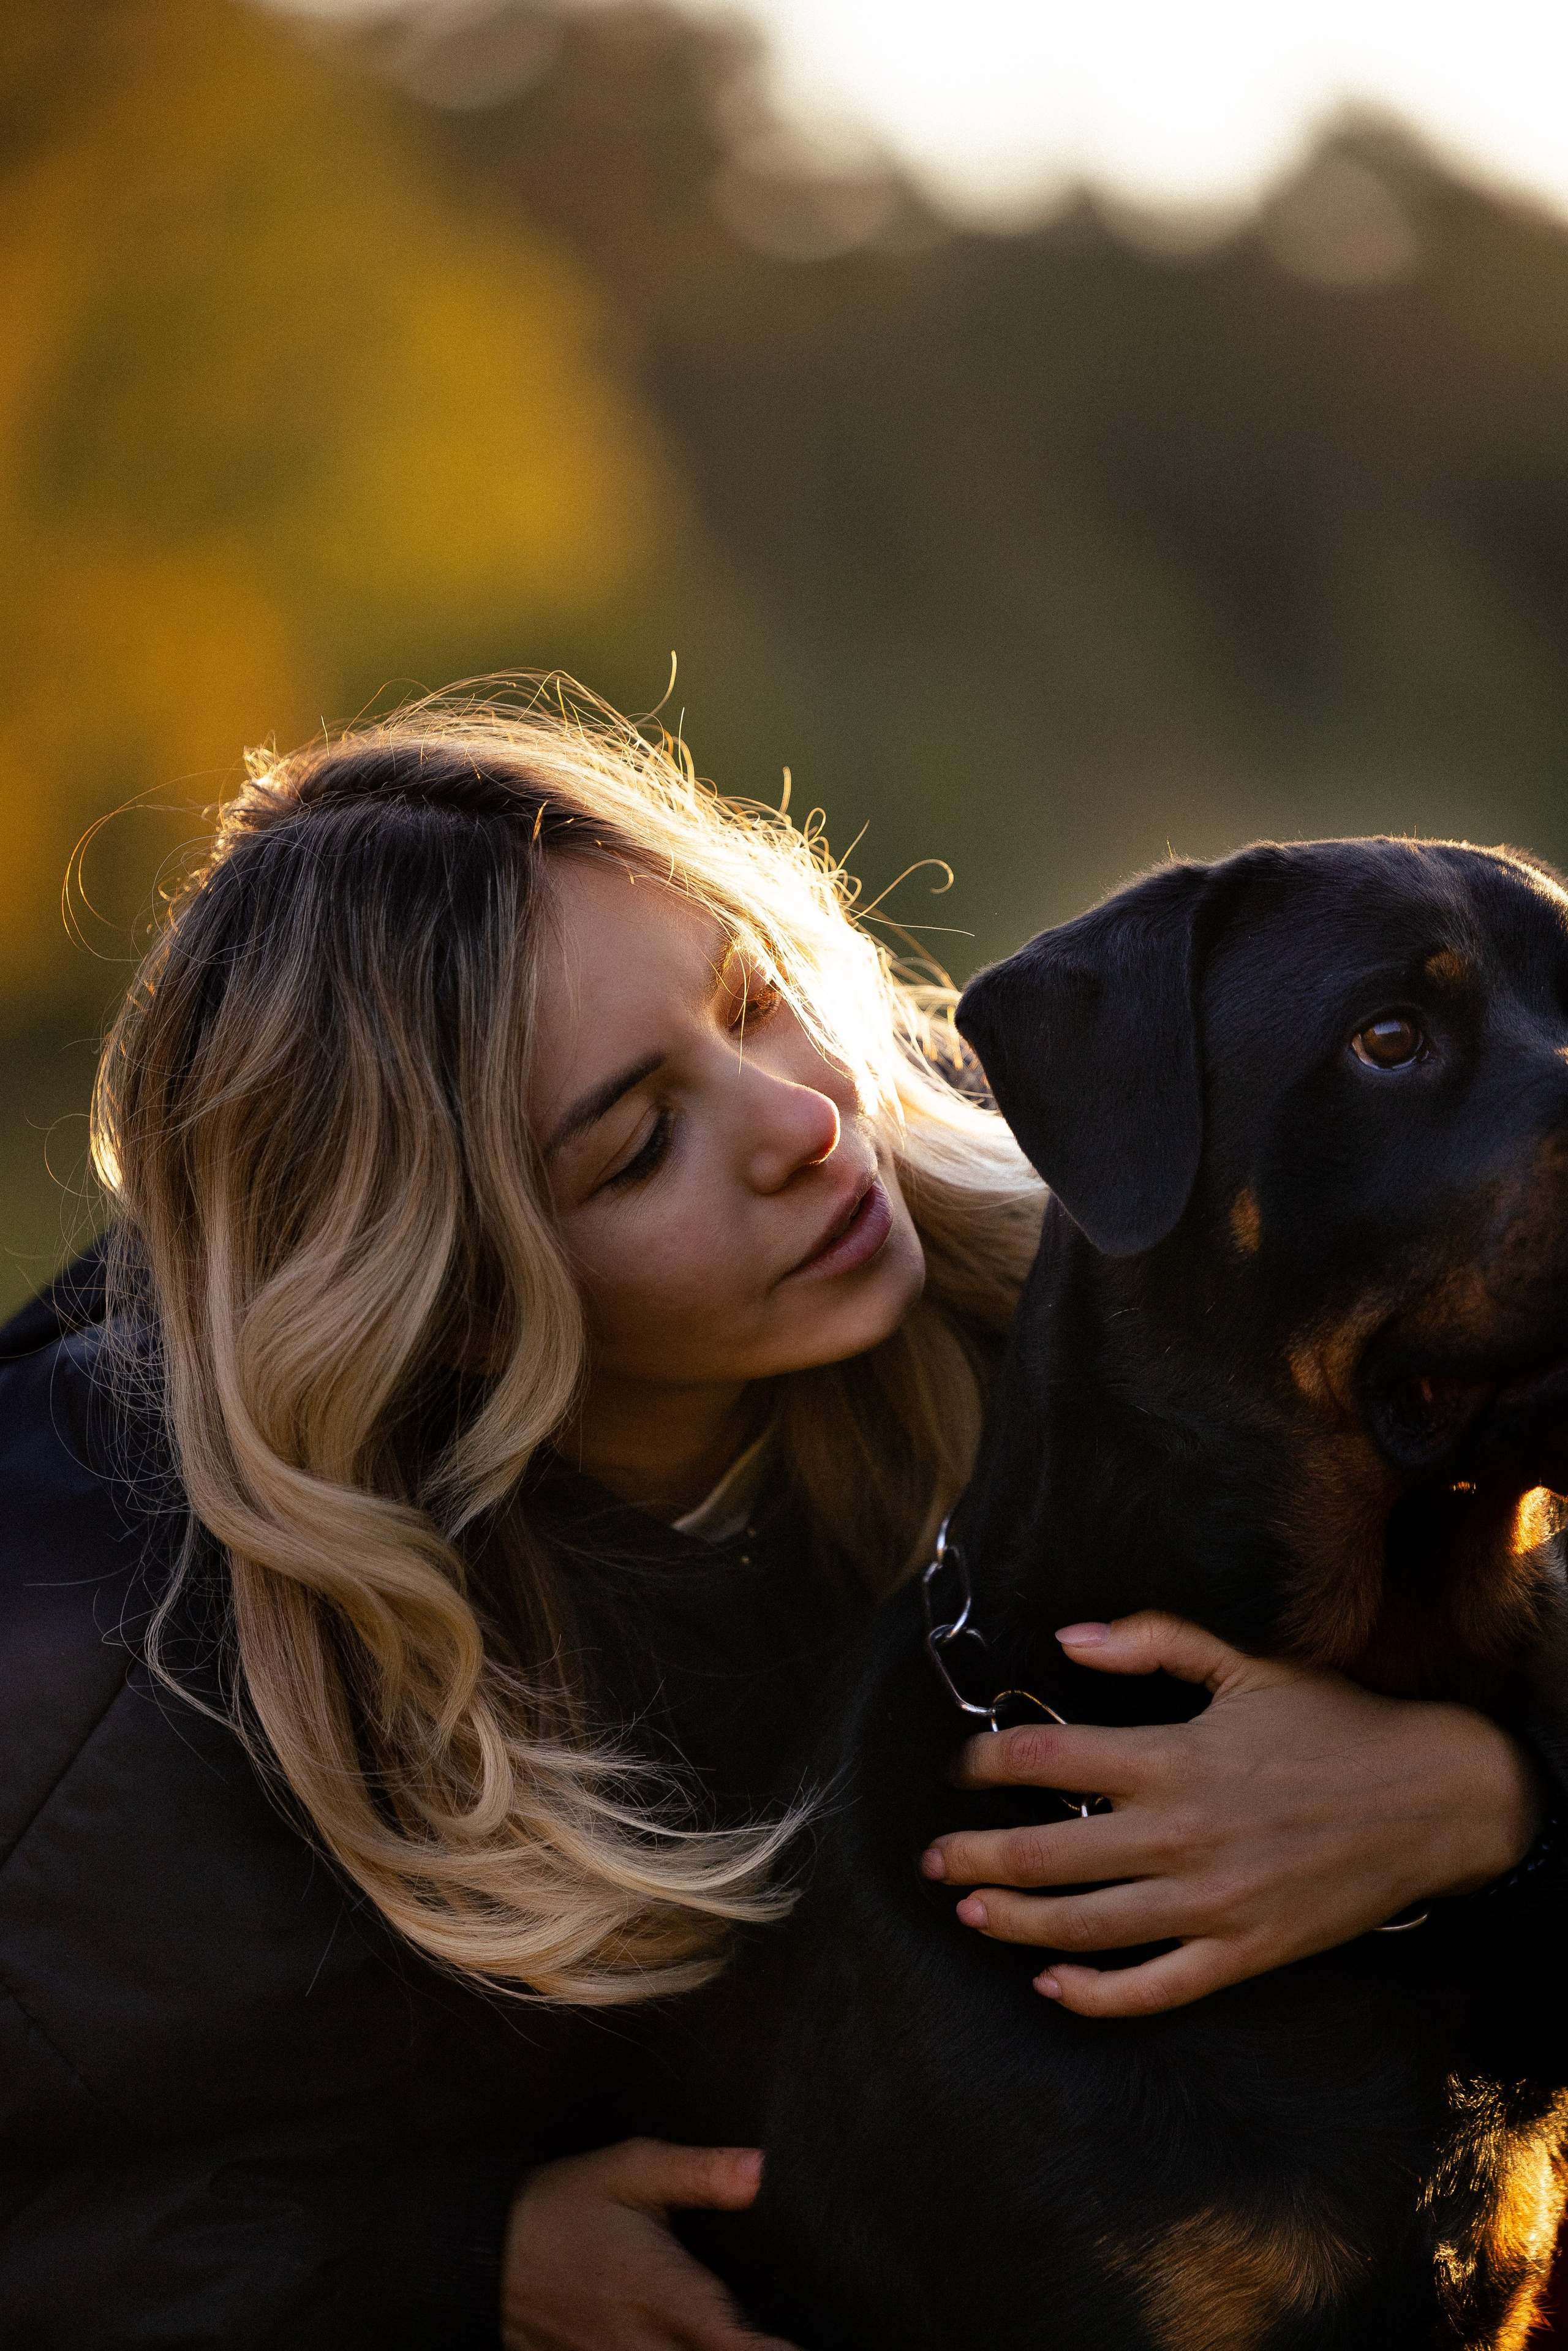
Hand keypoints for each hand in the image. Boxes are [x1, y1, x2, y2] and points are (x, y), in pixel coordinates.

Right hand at [501, 2137, 795, 2349]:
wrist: (486, 2250)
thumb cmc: (564, 2203)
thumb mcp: (629, 2169)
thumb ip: (698, 2172)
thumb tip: (759, 2171)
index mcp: (657, 2289)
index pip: (725, 2339)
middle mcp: (638, 2341)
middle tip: (781, 2346)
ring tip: (743, 2345)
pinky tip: (685, 2347)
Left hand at [918, 1611, 1543, 2018]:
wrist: (1430, 1799)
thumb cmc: (1331, 1725)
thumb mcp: (1244, 1665)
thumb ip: (1152, 1640)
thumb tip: (1068, 1638)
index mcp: (1173, 1757)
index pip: (1049, 1756)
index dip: (990, 1760)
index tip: (962, 1767)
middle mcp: (1181, 1834)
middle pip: (1047, 1852)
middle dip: (977, 1856)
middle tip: (934, 1859)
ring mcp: (1211, 1902)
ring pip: (1085, 1925)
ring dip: (1015, 1922)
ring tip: (970, 1914)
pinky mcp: (1244, 1952)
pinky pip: (1154, 1986)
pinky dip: (1095, 1994)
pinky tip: (1052, 1985)